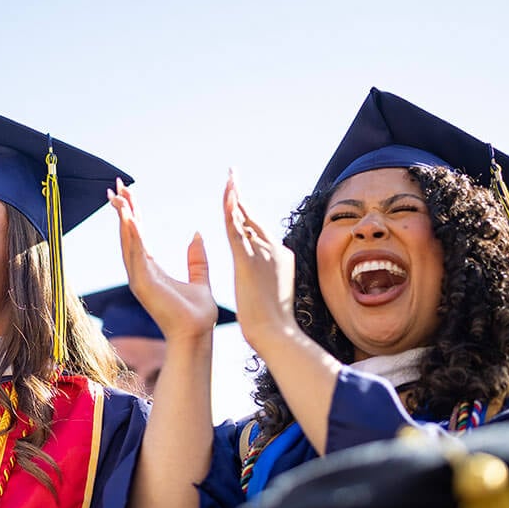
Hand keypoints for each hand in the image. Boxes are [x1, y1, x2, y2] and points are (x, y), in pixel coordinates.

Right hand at [108, 178, 218, 342]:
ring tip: (118, 197)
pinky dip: (132, 237)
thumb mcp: (199, 279)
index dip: (132, 213)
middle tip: (115, 186)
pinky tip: (130, 219)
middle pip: (127, 235)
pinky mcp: (144, 285)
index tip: (127, 191)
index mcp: (151, 270)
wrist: (197, 335)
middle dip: (121, 210)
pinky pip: (136, 256)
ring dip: (122, 219)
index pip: (137, 235)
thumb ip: (196, 259)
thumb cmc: (197, 315)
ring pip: (127, 242)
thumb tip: (196, 235)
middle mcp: (140, 272)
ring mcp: (139, 279)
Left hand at [222, 170, 295, 354]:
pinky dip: (233, 212)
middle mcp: (274, 249)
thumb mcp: (271, 290)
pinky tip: (228, 195)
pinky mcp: (249, 261)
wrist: (276, 333)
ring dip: (236, 196)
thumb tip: (260, 270)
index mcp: (280, 256)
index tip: (238, 195)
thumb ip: (267, 275)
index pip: (259, 228)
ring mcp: (263, 254)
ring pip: (246, 219)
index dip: (247, 211)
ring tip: (229, 177)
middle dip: (241, 195)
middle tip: (232, 174)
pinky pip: (237, 230)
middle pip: (253, 217)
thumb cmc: (273, 320)